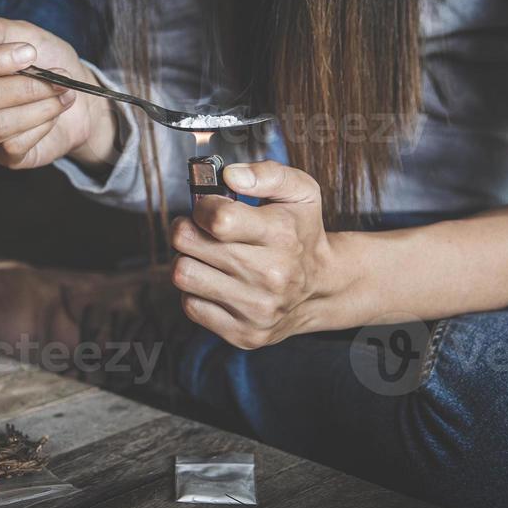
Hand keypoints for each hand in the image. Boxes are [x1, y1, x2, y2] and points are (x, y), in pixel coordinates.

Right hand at [0, 15, 117, 169]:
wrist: (79, 95)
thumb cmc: (47, 62)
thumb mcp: (27, 35)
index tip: (31, 52)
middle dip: (24, 85)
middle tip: (58, 76)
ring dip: (39, 106)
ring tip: (63, 94)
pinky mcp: (3, 156)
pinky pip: (14, 145)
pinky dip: (42, 126)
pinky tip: (54, 114)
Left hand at [169, 161, 343, 348]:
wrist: (324, 287)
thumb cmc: (302, 232)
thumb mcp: (300, 191)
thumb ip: (267, 173)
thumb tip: (230, 176)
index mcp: (281, 235)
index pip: (219, 218)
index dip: (203, 207)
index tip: (209, 208)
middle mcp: (271, 275)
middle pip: (188, 244)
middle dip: (187, 230)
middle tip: (202, 230)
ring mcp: (257, 308)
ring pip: (183, 274)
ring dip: (187, 260)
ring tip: (207, 256)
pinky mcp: (244, 333)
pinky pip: (190, 306)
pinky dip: (196, 291)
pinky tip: (217, 282)